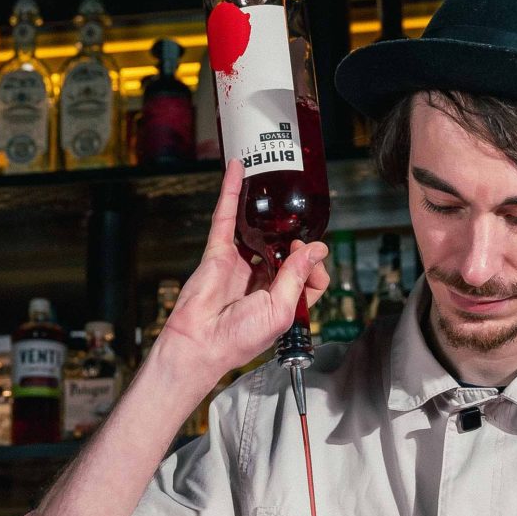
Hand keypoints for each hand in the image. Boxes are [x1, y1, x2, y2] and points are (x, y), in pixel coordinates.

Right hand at [153, 160, 331, 386]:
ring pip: (257, 231)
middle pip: (285, 251)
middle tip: (296, 237)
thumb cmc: (239, 339)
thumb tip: (316, 250)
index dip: (313, 265)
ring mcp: (240, 264)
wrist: (200, 344)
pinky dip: (231, 194)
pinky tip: (238, 172)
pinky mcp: (218, 253)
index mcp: (281, 299)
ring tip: (277, 192)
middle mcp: (262, 280)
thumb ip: (297, 277)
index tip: (311, 260)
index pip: (308, 276)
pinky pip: (226, 219)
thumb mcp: (281, 310)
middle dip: (294, 240)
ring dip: (265, 211)